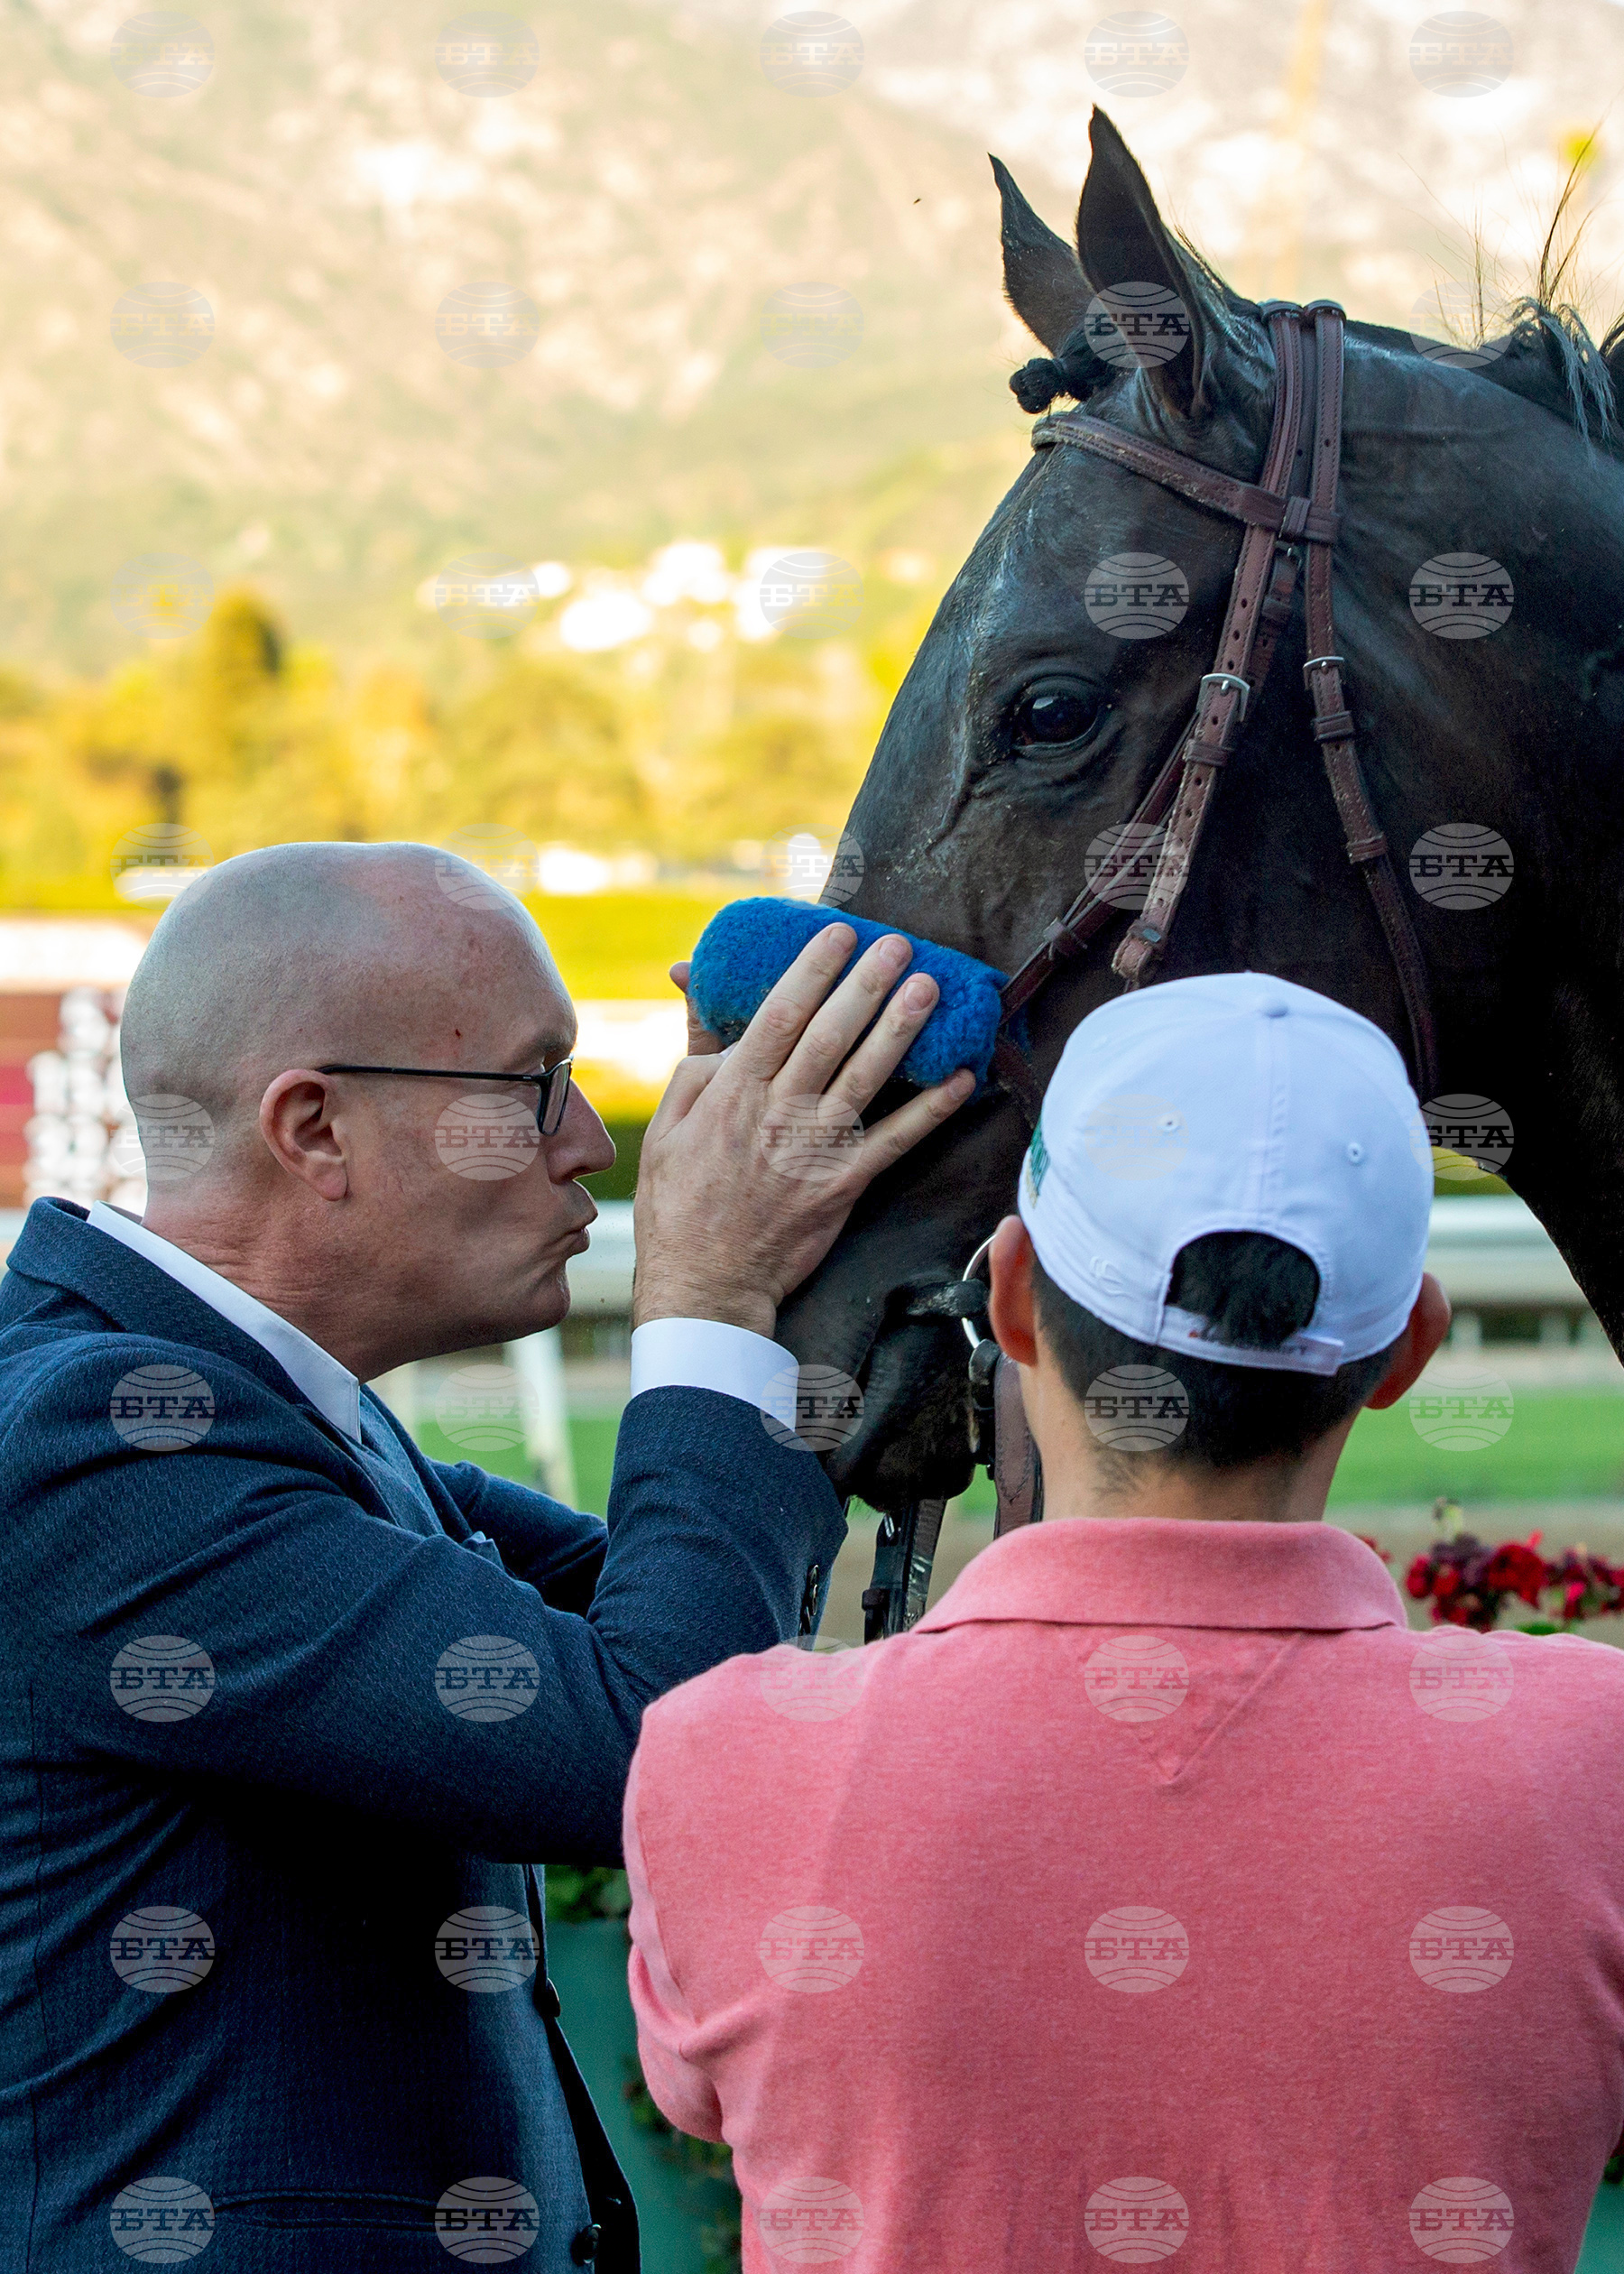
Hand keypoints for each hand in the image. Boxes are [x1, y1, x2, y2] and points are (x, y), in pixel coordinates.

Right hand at [634, 926, 974, 1337]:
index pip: (777, 1017)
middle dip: (866, 985)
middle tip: (898, 945)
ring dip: (901, 1029)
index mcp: (732, 1094)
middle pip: (829, 1036)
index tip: (835, 935)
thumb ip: (695, 1068)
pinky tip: (961, 1077)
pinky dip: (930, 1109)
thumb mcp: (668, 1129)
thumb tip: (715, 1016)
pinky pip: (896, 1140)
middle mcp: (777, 1113)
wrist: (706, 1283)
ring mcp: (814, 1149)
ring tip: (930, 988)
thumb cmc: (680, 1204)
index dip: (810, 972)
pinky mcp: (843, 1185)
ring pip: (866, 1077)